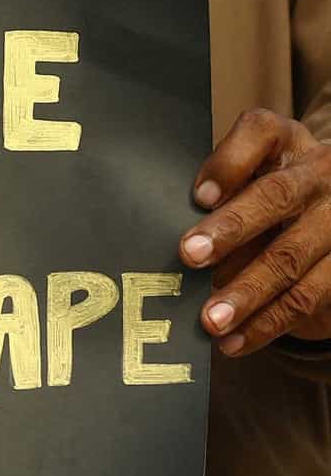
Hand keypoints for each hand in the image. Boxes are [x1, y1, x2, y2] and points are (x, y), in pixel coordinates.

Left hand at [181, 108, 330, 354]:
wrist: (325, 214)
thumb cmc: (256, 195)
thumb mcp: (239, 180)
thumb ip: (211, 194)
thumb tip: (162, 236)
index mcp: (284, 139)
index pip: (260, 132)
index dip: (229, 163)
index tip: (198, 196)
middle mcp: (319, 172)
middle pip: (277, 196)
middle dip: (232, 228)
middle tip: (189, 257)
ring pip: (294, 255)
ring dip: (249, 292)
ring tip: (210, 321)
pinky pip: (309, 296)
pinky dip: (268, 323)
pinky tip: (234, 343)